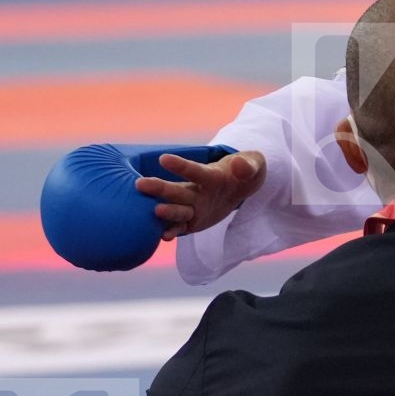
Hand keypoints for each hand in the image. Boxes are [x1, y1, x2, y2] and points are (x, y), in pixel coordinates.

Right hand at [135, 152, 265, 240]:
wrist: (238, 187)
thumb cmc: (244, 172)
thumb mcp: (254, 165)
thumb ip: (249, 165)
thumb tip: (241, 165)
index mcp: (209, 175)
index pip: (195, 170)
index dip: (181, 166)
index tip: (163, 158)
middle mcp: (195, 190)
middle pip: (178, 190)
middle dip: (160, 188)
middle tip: (140, 184)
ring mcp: (192, 206)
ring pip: (176, 209)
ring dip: (166, 211)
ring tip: (155, 212)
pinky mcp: (192, 221)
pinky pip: (180, 227)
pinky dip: (171, 231)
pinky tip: (163, 237)